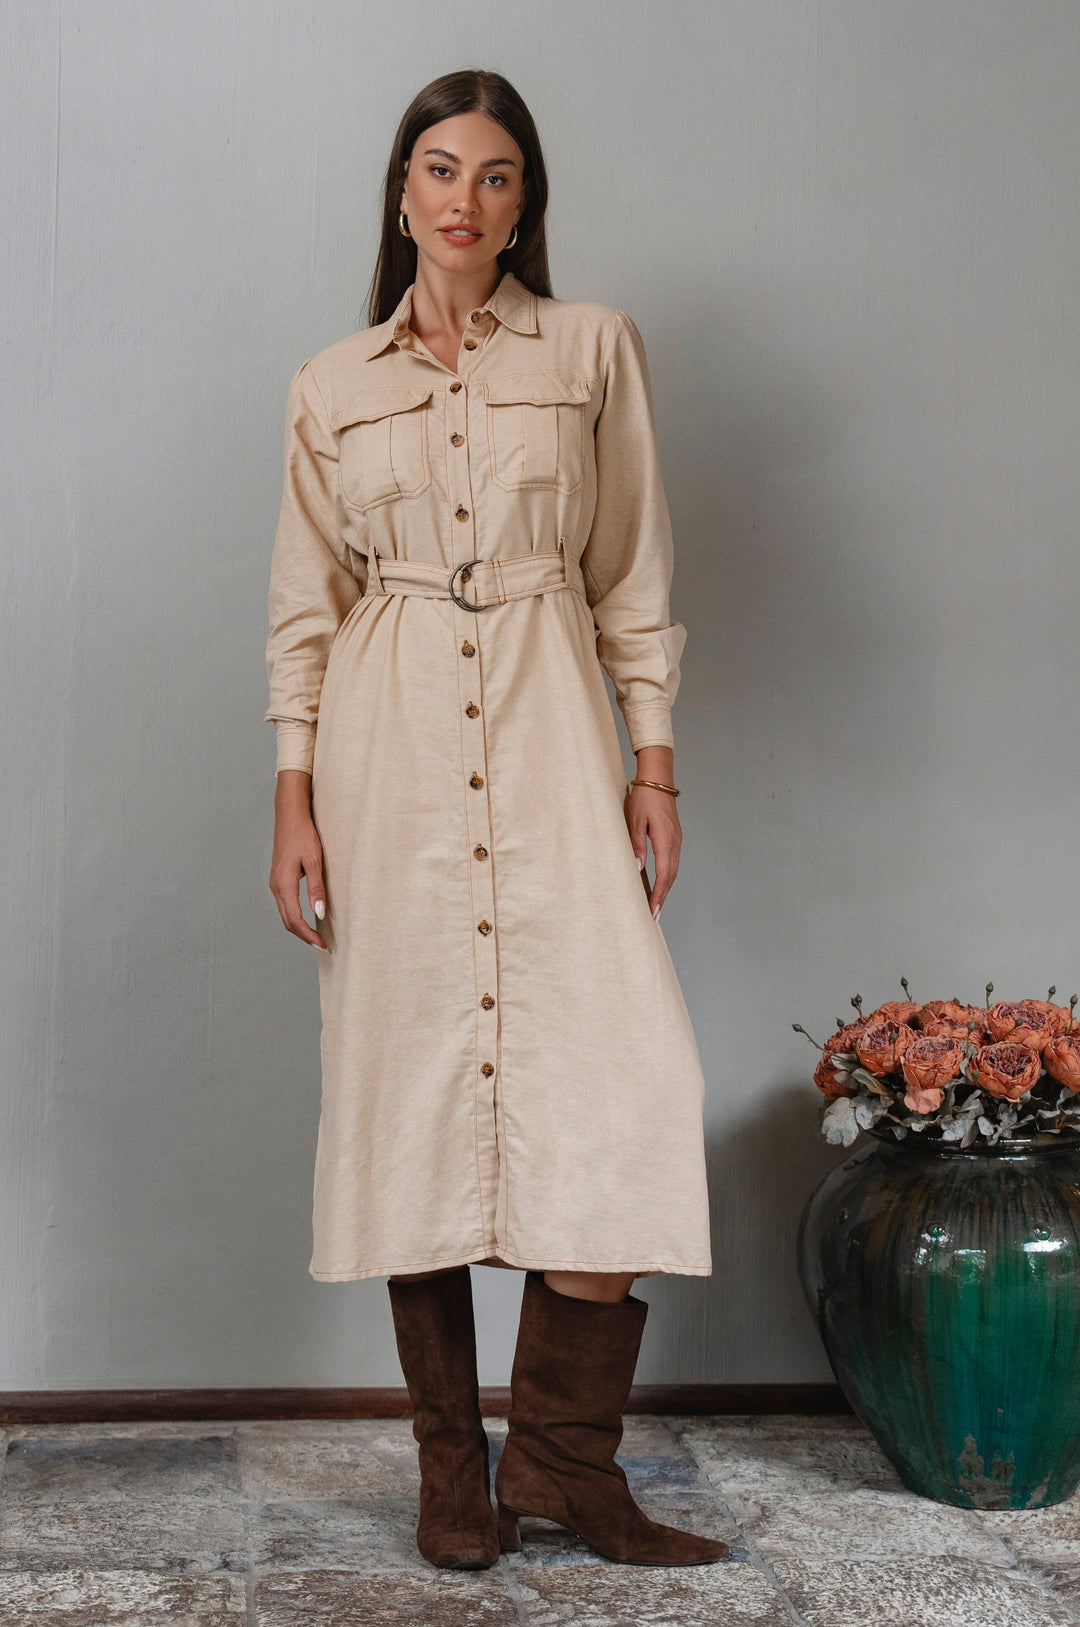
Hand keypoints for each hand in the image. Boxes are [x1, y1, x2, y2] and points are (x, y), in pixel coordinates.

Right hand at [269, 770, 327, 948]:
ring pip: (285, 914)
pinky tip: (308, 917)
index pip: (295, 919)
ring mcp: (275, 883)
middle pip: (287, 921)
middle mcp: (275, 886)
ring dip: (299, 927)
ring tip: (316, 935)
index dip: (308, 935)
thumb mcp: (315, 861)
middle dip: (304, 936)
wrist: (290, 815)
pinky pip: (285, 904)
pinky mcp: (278, 878)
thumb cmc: (303, 835)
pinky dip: (295, 915)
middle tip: (322, 945)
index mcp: (284, 884)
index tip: (323, 944)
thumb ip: (317, 888)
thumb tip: (319, 913)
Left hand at [624, 783, 681, 918]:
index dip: (658, 896)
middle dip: (662, 898)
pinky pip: (672, 862)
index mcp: (665, 840)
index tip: (651, 911)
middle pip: (671, 877)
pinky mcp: (674, 837)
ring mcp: (677, 840)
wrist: (658, 780)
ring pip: (673, 871)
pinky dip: (667, 877)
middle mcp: (675, 842)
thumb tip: (637, 868)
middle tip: (653, 917)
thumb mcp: (634, 820)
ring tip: (655, 906)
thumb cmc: (643, 797)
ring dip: (665, 889)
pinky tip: (659, 884)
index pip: (663, 875)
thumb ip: (636, 845)